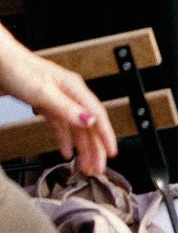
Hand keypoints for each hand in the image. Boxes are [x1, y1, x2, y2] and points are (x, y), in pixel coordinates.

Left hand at [0, 24, 114, 173]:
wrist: (1, 62)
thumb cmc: (20, 71)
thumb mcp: (44, 92)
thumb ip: (67, 108)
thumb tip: (90, 120)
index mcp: (75, 88)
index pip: (98, 115)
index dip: (106, 135)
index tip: (111, 153)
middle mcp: (70, 94)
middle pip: (89, 125)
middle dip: (95, 148)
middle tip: (97, 169)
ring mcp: (59, 100)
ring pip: (76, 128)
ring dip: (82, 148)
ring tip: (85, 166)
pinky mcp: (47, 105)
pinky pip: (61, 127)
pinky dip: (65, 140)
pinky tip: (66, 152)